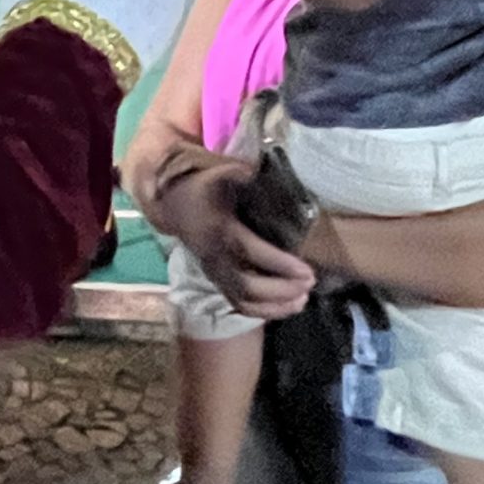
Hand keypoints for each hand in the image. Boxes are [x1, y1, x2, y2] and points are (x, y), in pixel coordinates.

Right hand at [158, 163, 318, 319]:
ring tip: (303, 299)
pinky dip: (265, 311)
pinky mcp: (217, 280)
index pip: (248, 251)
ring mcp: (214, 272)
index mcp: (218, 229)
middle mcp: (214, 256)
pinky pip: (239, 304)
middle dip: (281, 289)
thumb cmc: (205, 187)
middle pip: (246, 285)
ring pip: (243, 300)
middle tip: (309, 282)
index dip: (278, 263)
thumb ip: (240, 172)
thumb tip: (258, 172)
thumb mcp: (219, 173)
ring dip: (275, 305)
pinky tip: (289, 306)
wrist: (174, 203)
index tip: (306, 270)